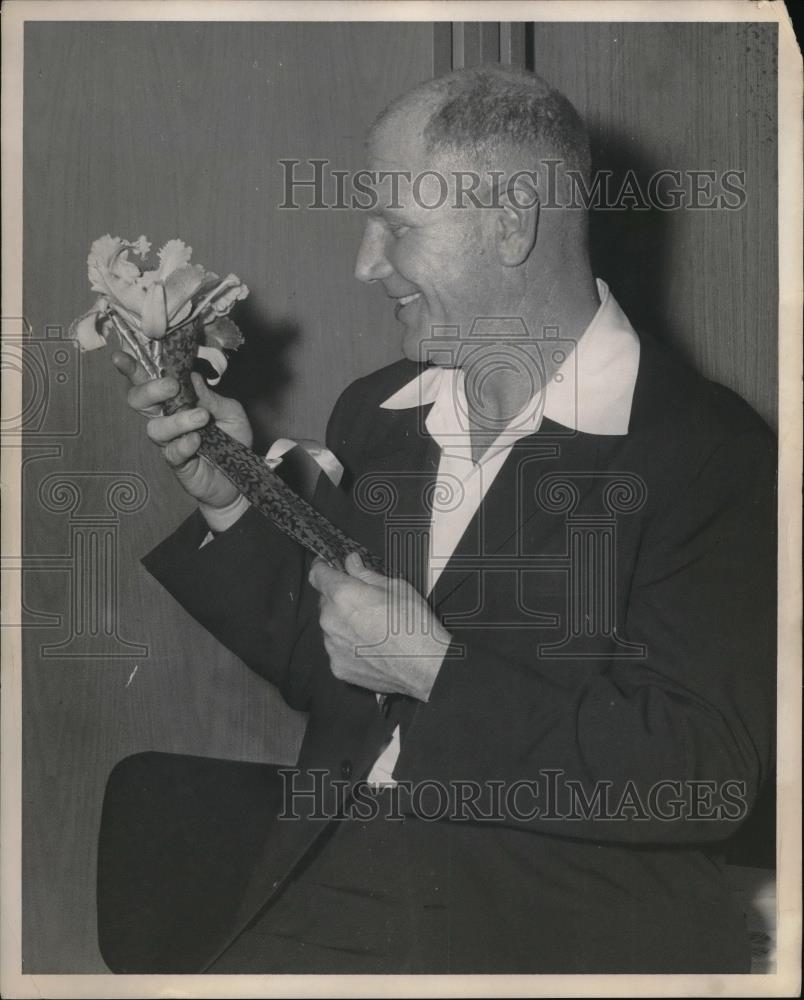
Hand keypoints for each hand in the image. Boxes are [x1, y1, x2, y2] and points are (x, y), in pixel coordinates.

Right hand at [112, 352, 252, 512]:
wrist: (241, 476)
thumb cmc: (233, 439)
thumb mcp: (230, 411)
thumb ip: (211, 397)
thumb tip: (191, 376)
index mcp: (176, 401)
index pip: (149, 382)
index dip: (133, 370)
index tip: (120, 357)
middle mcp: (167, 419)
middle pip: (139, 402)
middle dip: (150, 390)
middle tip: (172, 386)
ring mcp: (169, 442)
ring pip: (155, 428)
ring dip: (178, 420)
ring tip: (201, 418)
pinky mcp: (177, 464)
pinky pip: (171, 452)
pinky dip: (183, 444)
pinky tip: (197, 441)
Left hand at [308, 552, 451, 700]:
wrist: (424, 666)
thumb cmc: (414, 626)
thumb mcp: (396, 587)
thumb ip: (366, 574)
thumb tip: (352, 563)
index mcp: (343, 595)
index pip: (318, 575)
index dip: (323, 568)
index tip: (328, 568)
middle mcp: (331, 620)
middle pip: (325, 602)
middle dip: (340, 598)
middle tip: (365, 602)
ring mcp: (332, 646)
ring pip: (331, 626)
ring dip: (344, 623)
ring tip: (372, 628)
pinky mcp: (338, 667)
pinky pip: (337, 649)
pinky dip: (348, 646)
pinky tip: (370, 646)